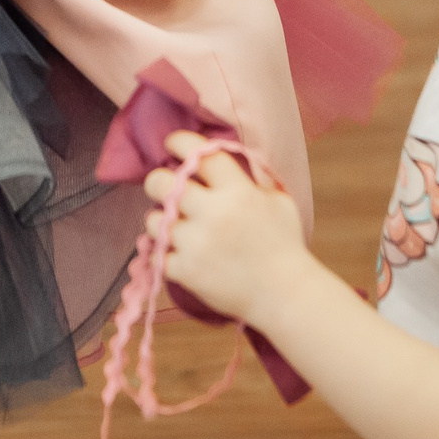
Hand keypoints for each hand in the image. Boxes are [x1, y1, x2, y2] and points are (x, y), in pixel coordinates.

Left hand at [143, 131, 312, 323]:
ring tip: (175, 223)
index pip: (198, 154)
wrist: (284, 295)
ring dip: (161, 219)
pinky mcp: (186, 272)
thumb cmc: (283, 243)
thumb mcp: (277, 200)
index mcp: (238, 191)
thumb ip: (249, 176)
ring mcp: (197, 245)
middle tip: (166, 187)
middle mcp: (214, 214)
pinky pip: (157, 253)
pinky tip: (178, 249)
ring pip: (154, 219)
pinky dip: (164, 251)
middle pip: (162, 183)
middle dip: (159, 181)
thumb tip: (218, 156)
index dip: (179, 142)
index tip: (173, 145)